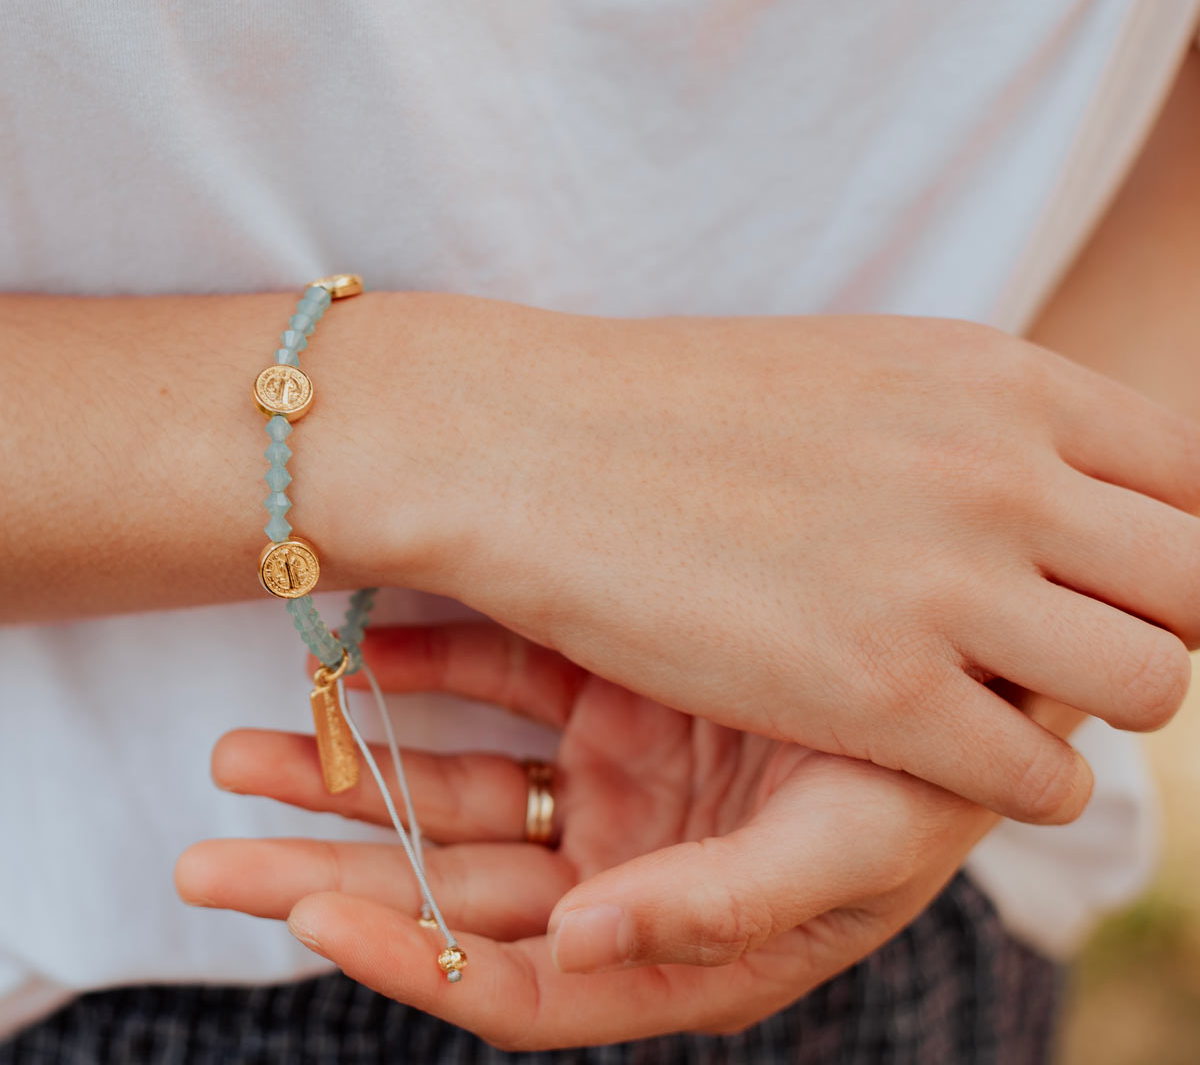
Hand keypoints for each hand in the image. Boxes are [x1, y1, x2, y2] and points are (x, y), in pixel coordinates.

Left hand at [175, 622, 1049, 1048]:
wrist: (954, 647)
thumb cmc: (929, 767)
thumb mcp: (852, 849)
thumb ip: (719, 909)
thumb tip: (576, 947)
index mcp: (676, 937)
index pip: (518, 979)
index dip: (413, 958)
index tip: (314, 917)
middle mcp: (628, 861)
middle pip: (451, 886)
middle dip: (330, 874)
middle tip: (212, 860)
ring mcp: (614, 770)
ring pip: (455, 784)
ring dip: (352, 773)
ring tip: (241, 755)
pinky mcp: (610, 686)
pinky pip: (498, 684)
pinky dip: (426, 673)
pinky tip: (355, 660)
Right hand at [377, 303, 1194, 822]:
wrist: (526, 441)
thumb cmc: (672, 407)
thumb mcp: (858, 372)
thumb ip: (971, 423)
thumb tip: (1048, 478)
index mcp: (1000, 379)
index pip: (1196, 478)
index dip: (1167, 542)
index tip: (1111, 580)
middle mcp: (1000, 472)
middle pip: (1198, 584)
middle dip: (1156, 626)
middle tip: (1068, 649)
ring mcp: (949, 584)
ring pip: (1151, 688)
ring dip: (1091, 709)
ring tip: (1007, 704)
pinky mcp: (880, 695)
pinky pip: (1042, 779)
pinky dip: (1016, 780)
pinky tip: (937, 751)